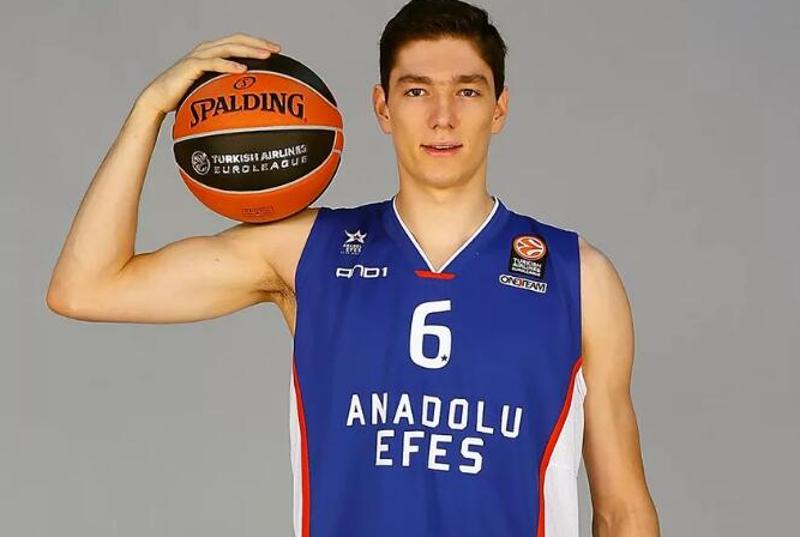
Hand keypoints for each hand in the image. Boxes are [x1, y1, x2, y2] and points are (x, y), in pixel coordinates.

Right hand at [136, 32, 281, 115]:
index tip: (276, 50)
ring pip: (228, 48)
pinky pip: (212, 63)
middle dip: (258, 43)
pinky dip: (228, 64)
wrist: (159, 98)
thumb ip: (226, 87)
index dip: (258, 43)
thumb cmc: (185, 95)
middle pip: (237, 40)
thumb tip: (248, 99)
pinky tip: (242, 69)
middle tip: (277, 50)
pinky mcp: (191, 66)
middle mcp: (207, 49)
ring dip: (248, 50)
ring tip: (265, 56)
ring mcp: (199, 56)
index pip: (239, 42)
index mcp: (213, 52)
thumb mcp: (211, 89)